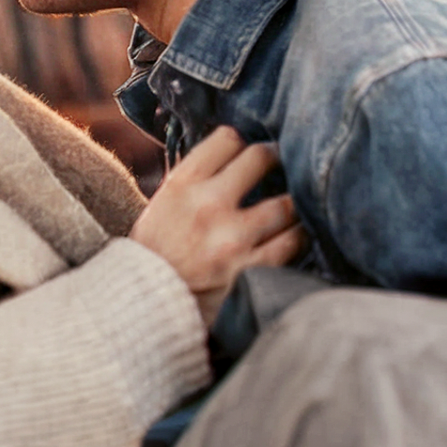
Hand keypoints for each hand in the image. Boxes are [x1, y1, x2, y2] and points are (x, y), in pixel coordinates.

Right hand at [128, 127, 303, 325]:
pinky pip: (292, 244)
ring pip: (285, 203)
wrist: (146, 308)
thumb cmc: (155, 254)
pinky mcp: (251, 271)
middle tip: (281, 164)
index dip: (241, 142)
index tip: (245, 152)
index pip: (228, 139)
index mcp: (183, 184)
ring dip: (294, 201)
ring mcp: (233, 238)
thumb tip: (229, 159)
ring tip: (294, 202)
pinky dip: (299, 236)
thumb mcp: (162, 205)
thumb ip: (193, 182)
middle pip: (260, 158)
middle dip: (273, 158)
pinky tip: (297, 234)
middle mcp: (209, 204)